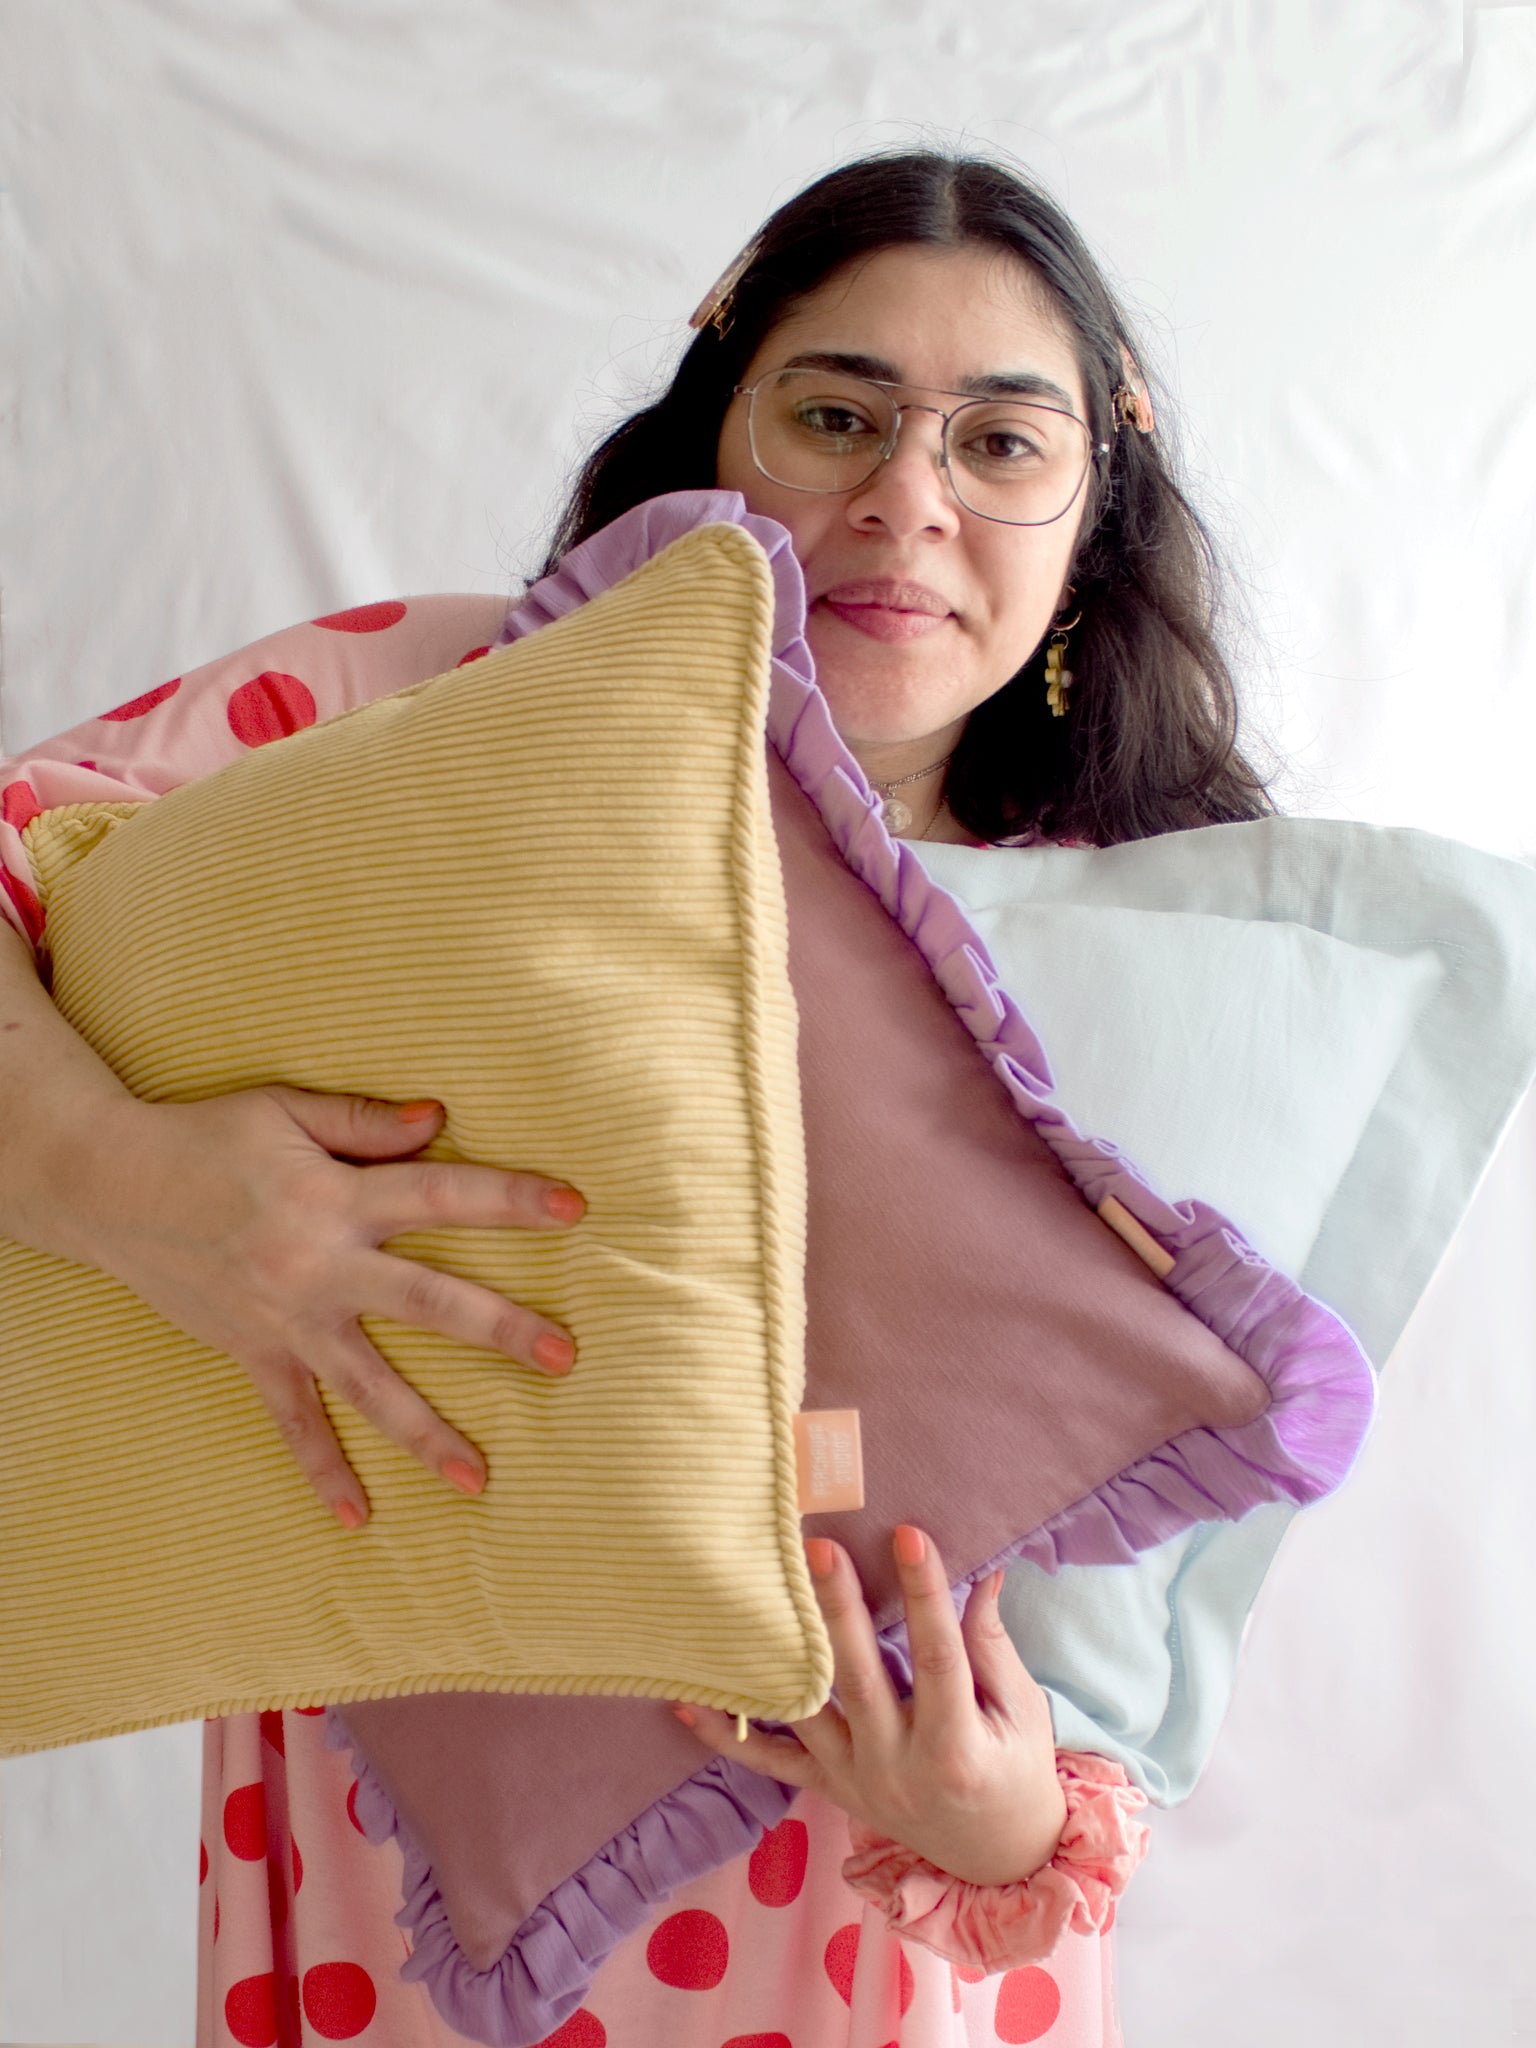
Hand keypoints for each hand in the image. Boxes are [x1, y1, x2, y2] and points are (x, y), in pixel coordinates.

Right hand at [90, 1085, 583, 1528]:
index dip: (510, 1199)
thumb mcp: (283, 1111)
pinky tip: (358, 1518)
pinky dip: (322, 1470)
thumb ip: (364, 1122)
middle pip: (427, 1301)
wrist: (108, 1188)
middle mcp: (321, 1266)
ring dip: (427, 1433)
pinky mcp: (253, 1353)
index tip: (575, 1209)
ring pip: (370, 1386)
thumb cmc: (205, 1139)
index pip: (442, 1193)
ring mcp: (288, 1319)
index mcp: (338, 1198)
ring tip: (481, 1477)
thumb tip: (440, 1118)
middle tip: (563, 1358)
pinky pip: (293, 1421)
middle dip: (498, 1329)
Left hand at [670, 1526, 1066, 1886]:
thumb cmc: (1016, 1772)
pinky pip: (771, 1762)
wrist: (996, 1859)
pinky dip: (726, 1736)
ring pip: (807, 1714)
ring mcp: (855, 1782)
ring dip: (775, 1658)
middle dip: (838, 1611)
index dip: (924, 1595)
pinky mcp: (829, 1789)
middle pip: (859, 1681)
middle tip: (817, 1547)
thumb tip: (982, 1570)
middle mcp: (898, 1768)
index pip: (938, 1657)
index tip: (909, 1535)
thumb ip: (992, 1645)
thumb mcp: (1021, 1712)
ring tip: (748, 1601)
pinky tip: (684, 1702)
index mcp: (956, 1746)